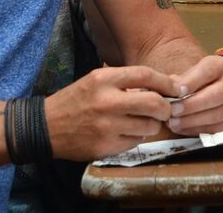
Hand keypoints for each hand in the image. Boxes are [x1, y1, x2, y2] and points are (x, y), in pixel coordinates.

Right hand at [46, 65, 174, 160]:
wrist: (46, 127)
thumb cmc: (77, 100)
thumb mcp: (97, 80)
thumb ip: (127, 81)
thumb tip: (165, 84)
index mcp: (104, 79)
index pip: (145, 75)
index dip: (166, 82)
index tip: (176, 87)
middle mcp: (106, 102)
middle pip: (154, 103)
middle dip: (166, 108)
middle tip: (165, 109)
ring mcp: (106, 126)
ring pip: (149, 126)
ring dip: (151, 125)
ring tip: (140, 121)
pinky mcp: (105, 147)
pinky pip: (135, 142)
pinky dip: (135, 138)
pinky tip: (124, 132)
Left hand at [166, 55, 222, 134]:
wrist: (205, 94)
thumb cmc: (193, 85)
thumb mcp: (185, 77)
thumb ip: (176, 83)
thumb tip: (169, 92)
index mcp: (220, 66)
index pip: (209, 70)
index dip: (193, 81)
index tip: (178, 92)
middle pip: (216, 94)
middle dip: (192, 105)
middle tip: (173, 111)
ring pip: (217, 114)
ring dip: (193, 121)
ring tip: (174, 123)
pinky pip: (218, 129)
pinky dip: (197, 130)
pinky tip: (183, 128)